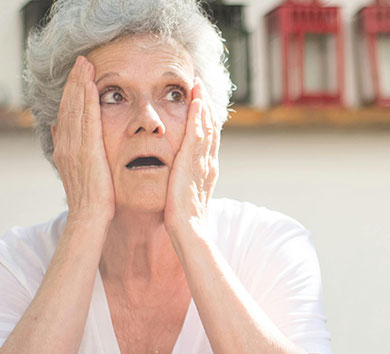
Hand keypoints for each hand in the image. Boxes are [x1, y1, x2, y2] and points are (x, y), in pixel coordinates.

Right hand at [52, 56, 114, 222]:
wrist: (88, 218)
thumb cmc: (89, 201)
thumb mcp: (75, 172)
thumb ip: (68, 150)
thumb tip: (56, 131)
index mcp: (63, 149)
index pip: (66, 114)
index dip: (71, 93)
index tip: (78, 76)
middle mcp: (65, 145)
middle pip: (68, 106)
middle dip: (74, 82)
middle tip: (81, 61)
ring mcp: (74, 147)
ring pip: (75, 108)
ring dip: (80, 84)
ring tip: (85, 65)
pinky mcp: (86, 150)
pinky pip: (86, 118)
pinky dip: (86, 99)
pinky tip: (91, 85)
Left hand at [164, 79, 219, 234]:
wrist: (188, 230)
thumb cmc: (183, 222)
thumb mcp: (184, 199)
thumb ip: (184, 187)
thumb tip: (179, 185)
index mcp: (206, 172)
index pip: (208, 142)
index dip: (205, 123)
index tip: (200, 106)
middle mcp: (208, 164)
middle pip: (210, 129)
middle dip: (206, 108)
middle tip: (201, 88)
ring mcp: (202, 162)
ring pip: (206, 127)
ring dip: (202, 106)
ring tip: (198, 87)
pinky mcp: (192, 162)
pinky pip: (197, 133)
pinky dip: (198, 116)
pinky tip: (195, 101)